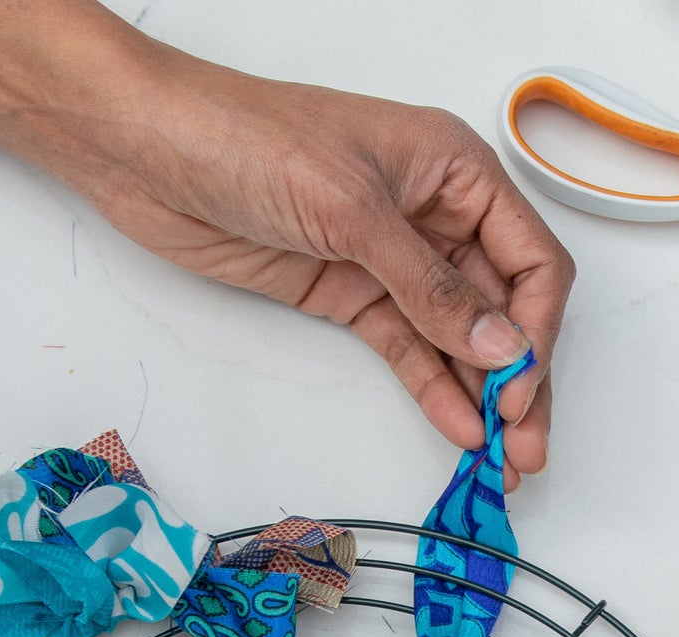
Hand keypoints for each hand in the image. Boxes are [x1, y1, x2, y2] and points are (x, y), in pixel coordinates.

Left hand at [88, 58, 573, 488]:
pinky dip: (436, 390)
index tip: (520, 388)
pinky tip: (459, 428)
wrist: (142, 147)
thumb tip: (501, 346)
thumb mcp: (352, 210)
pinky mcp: (354, 294)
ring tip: (502, 459)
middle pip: (504, 310)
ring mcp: (395, 259)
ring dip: (484, 398)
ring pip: (461, 340)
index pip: (531, 261)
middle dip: (521, 380)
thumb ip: (431, 286)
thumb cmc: (243, 136)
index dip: (536, 331)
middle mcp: (436, 215)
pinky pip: (411, 350)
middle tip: (527, 446)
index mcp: (454, 171)